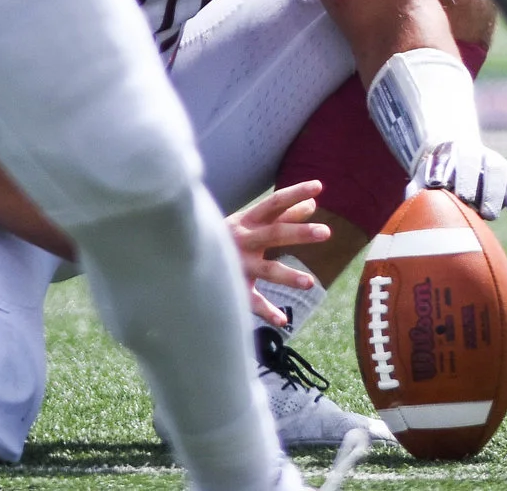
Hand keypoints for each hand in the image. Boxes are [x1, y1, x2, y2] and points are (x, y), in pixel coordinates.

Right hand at [229, 181, 329, 325]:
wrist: (179, 259)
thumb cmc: (227, 237)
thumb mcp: (251, 222)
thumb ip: (282, 214)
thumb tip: (313, 205)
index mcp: (248, 221)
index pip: (274, 203)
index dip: (295, 193)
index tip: (319, 186)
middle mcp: (243, 240)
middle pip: (274, 234)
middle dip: (299, 233)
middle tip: (326, 232)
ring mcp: (237, 265)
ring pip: (264, 270)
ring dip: (287, 276)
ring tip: (310, 283)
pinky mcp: (232, 287)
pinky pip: (250, 301)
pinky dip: (266, 311)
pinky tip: (283, 320)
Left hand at [413, 140, 506, 224]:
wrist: (458, 159)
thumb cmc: (436, 176)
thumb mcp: (423, 178)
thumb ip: (417, 188)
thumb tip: (412, 202)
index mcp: (453, 152)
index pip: (452, 158)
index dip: (446, 171)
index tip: (439, 186)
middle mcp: (477, 153)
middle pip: (477, 162)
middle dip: (471, 179)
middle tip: (467, 200)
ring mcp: (494, 163)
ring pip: (499, 172)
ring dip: (496, 192)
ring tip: (489, 216)